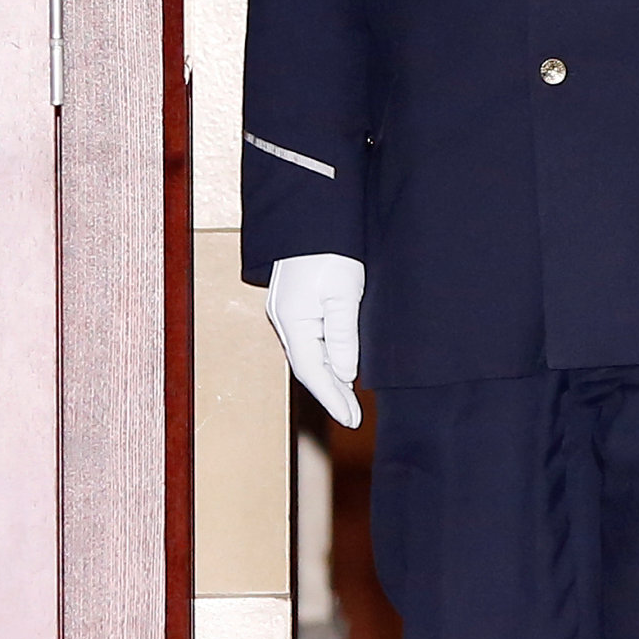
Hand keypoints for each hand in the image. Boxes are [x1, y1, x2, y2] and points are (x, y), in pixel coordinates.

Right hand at [265, 253, 366, 428]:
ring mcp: (289, 312)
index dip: (332, 398)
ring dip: (329, 377)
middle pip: (309, 367)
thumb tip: (346, 374)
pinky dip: (326, 357)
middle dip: (330, 394)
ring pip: (310, 355)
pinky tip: (340, 366)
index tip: (351, 419)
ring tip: (349, 399)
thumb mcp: (343, 295)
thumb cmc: (330, 252)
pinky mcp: (297, 304)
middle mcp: (285, 321)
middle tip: (352, 417)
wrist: (314, 219)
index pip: (313, 372)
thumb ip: (343, 336)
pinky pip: (311, 340)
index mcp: (293, 322)